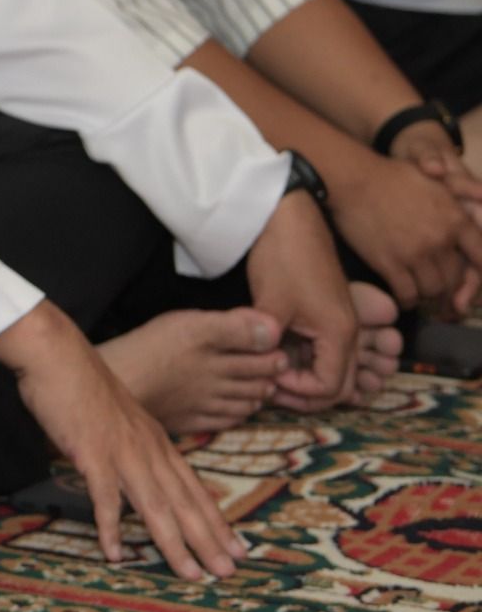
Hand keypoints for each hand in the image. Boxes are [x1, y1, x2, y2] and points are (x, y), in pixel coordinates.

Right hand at [0, 305, 239, 578]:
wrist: (55, 352)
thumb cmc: (80, 378)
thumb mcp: (118, 411)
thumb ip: (129, 438)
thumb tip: (135, 460)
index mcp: (154, 438)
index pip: (193, 485)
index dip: (216, 518)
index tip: (236, 545)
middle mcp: (146, 449)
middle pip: (183, 502)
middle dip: (208, 540)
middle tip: (229, 571)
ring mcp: (121, 452)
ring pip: (155, 506)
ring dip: (175, 543)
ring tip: (192, 574)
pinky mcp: (91, 453)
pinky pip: (105, 498)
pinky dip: (111, 527)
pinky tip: (114, 552)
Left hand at [245, 190, 356, 406]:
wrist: (287, 217)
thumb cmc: (281, 257)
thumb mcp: (270, 303)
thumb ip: (268, 341)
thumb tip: (264, 370)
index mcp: (339, 333)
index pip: (330, 387)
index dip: (299, 392)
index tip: (269, 379)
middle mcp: (347, 332)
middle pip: (339, 385)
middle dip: (306, 393)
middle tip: (271, 387)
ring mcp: (340, 322)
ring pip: (334, 368)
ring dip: (308, 378)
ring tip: (274, 373)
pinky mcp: (328, 313)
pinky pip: (326, 350)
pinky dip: (307, 360)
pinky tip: (279, 356)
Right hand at [326, 147, 481, 315]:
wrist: (353, 179)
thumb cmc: (392, 175)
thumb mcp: (434, 178)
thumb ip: (464, 189)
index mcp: (455, 220)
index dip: (479, 274)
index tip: (470, 282)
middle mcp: (440, 240)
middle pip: (456, 279)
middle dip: (450, 288)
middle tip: (442, 292)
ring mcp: (414, 254)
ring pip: (433, 290)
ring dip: (429, 295)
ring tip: (421, 292)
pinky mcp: (389, 264)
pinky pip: (407, 294)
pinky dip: (408, 300)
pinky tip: (405, 297)